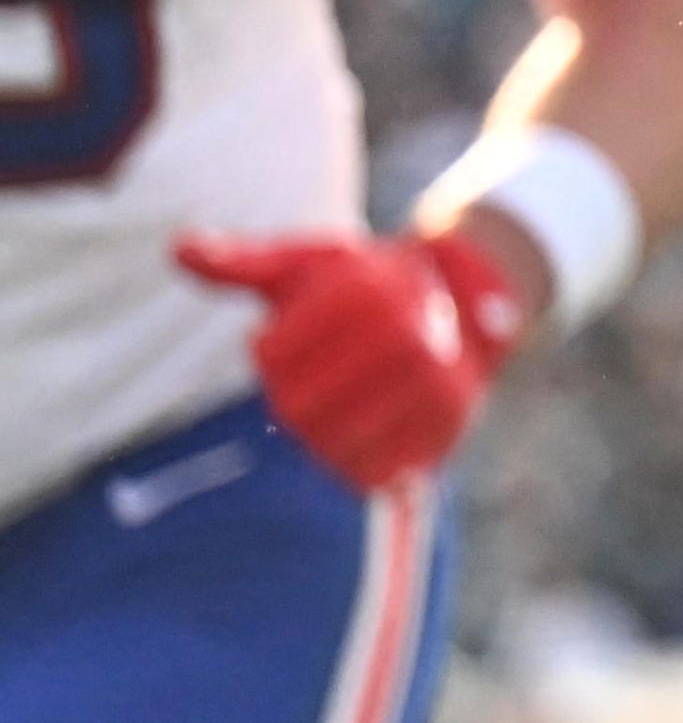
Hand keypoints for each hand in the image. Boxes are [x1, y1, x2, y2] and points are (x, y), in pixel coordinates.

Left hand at [172, 223, 528, 486]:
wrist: (465, 301)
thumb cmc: (362, 283)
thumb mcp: (307, 262)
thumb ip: (242, 262)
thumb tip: (178, 249)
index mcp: (366, 291)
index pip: (272, 355)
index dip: (267, 353)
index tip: (283, 337)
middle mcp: (407, 334)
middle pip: (299, 408)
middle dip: (292, 401)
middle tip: (309, 383)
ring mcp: (434, 381)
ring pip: (334, 446)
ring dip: (319, 438)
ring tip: (331, 412)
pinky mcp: (449, 423)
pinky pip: (377, 473)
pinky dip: (354, 470)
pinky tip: (354, 447)